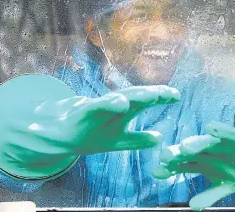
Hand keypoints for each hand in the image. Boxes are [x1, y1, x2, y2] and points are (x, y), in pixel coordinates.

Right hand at [0, 83, 179, 179]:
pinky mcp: (83, 113)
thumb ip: (137, 140)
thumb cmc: (90, 133)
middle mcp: (112, 107)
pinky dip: (108, 104)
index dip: (160, 97)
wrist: (58, 134)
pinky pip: (97, 108)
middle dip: (153, 95)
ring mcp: (98, 109)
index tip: (176, 96)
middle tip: (170, 94)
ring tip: (151, 95)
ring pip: (119, 100)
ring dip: (135, 97)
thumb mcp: (117, 140)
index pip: (145, 102)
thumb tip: (158, 138)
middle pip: (135, 98)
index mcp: (122, 112)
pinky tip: (121, 102)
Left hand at [153, 121, 234, 209]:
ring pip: (207, 143)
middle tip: (165, 156)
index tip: (156, 171)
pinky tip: (211, 128)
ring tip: (185, 146)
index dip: (169, 169)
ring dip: (197, 143)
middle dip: (178, 154)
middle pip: (190, 152)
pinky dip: (221, 132)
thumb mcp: (222, 186)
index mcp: (200, 161)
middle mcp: (207, 150)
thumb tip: (193, 207)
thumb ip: (207, 196)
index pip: (181, 165)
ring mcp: (222, 144)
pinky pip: (230, 135)